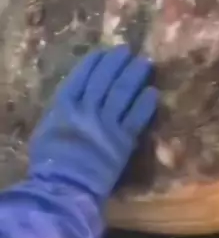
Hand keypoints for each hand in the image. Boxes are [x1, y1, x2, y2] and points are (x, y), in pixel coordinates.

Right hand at [28, 46, 157, 202]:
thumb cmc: (49, 163)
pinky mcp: (124, 141)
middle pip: (105, 79)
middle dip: (117, 62)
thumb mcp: (47, 130)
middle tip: (128, 50)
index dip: (95, 62)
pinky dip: (145, 104)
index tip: (105, 51)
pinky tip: (153, 92)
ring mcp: (107, 124)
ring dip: (135, 75)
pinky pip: (137, 117)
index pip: (82, 76)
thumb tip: (74, 100)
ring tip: (145, 63)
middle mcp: (87, 110)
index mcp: (64, 106)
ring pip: (123, 93)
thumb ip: (61, 112)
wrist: (65, 187)